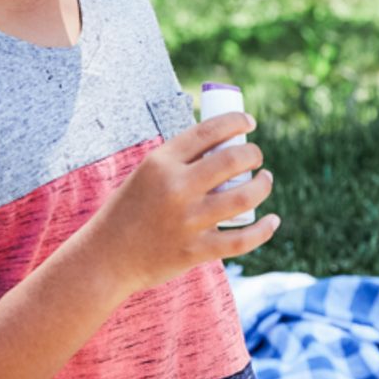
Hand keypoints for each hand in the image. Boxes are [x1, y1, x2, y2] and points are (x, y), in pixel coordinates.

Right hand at [85, 111, 279, 295]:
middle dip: (253, 154)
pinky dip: (263, 230)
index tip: (249, 122)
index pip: (208, 131)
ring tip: (265, 179)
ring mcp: (187, 220)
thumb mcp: (146, 174)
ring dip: (263, 185)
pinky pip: (240, 239)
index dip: (235, 121)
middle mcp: (176, 187)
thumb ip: (178, 160)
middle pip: (232, 160)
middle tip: (256, 156)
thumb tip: (219, 141)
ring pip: (243, 196)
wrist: (107, 257)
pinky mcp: (196, 250)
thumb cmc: (129, 210)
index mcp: (161, 162)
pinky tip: (271, 221)